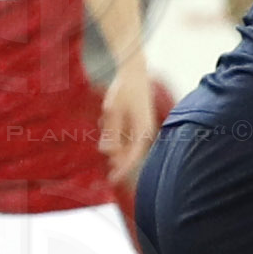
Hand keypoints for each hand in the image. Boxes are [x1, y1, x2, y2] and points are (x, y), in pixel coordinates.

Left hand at [100, 63, 158, 187]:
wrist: (133, 73)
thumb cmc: (124, 90)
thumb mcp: (113, 110)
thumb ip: (112, 131)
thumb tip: (107, 152)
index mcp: (143, 130)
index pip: (133, 156)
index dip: (123, 170)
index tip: (113, 180)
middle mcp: (144, 131)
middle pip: (127, 153)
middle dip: (116, 158)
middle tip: (108, 165)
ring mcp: (140, 127)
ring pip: (122, 144)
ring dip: (112, 139)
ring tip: (109, 115)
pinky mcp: (134, 123)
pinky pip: (121, 135)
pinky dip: (112, 132)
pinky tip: (109, 114)